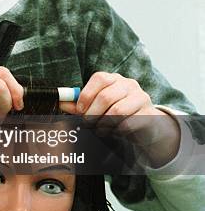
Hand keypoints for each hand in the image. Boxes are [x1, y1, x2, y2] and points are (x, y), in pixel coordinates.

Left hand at [59, 72, 179, 166]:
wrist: (146, 126)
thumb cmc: (117, 114)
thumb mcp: (98, 107)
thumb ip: (79, 104)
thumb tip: (60, 102)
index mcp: (114, 79)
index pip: (99, 78)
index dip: (86, 95)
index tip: (80, 110)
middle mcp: (128, 84)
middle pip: (106, 96)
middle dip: (93, 114)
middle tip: (89, 124)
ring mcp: (141, 97)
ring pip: (117, 111)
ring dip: (104, 124)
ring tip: (101, 129)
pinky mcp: (149, 114)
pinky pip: (128, 124)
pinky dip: (117, 131)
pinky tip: (115, 132)